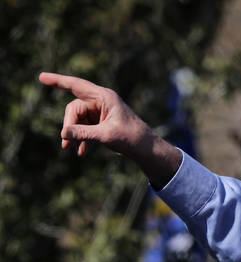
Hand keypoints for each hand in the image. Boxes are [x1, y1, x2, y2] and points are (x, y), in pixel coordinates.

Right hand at [38, 72, 181, 186]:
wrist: (147, 149)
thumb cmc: (132, 138)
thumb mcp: (106, 136)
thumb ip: (84, 133)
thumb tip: (63, 133)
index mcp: (104, 97)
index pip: (77, 85)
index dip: (58, 81)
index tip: (41, 77)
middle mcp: (101, 101)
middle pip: (74, 108)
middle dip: (69, 125)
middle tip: (66, 143)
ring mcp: (100, 112)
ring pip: (78, 119)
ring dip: (74, 134)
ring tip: (69, 149)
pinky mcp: (101, 122)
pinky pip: (85, 126)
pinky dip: (81, 138)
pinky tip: (80, 152)